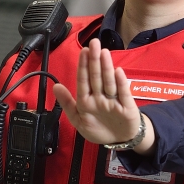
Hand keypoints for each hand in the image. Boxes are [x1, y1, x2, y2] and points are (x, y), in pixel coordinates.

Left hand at [52, 39, 154, 153]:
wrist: (119, 140)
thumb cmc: (99, 129)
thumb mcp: (78, 120)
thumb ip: (67, 104)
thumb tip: (56, 87)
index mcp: (86, 100)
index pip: (84, 80)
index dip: (83, 66)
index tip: (83, 51)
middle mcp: (100, 97)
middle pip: (96, 77)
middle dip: (94, 60)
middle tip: (94, 43)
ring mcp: (114, 100)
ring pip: (109, 82)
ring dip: (106, 68)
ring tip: (104, 53)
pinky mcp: (127, 106)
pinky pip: (123, 94)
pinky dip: (121, 83)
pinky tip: (118, 72)